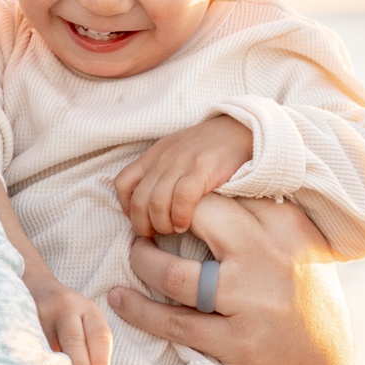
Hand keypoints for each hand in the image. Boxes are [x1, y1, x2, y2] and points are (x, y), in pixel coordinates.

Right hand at [28, 276, 110, 364]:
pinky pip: (26, 344)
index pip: (99, 336)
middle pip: (74, 339)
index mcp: (87, 309)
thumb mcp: (82, 323)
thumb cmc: (65, 316)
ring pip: (47, 344)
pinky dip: (31, 364)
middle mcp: (65, 307)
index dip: (101, 364)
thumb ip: (88, 350)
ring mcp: (39, 311)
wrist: (32, 286)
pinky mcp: (18, 318)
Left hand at [109, 194, 350, 364]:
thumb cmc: (304, 297)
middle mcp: (267, 257)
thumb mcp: (300, 246)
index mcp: (285, 225)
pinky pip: (171, 322)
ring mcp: (249, 300)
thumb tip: (216, 181)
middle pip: (196, 216)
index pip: (223, 191)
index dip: (188, 193)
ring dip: (142, 261)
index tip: (172, 199)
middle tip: (146, 222)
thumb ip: (265, 217)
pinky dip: (137, 309)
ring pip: (173, 274)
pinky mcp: (234, 340)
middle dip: (160, 216)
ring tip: (135, 254)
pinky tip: (119, 298)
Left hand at [115, 116, 255, 238]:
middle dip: (143, 224)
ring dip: (162, 224)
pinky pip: (181, 198)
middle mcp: (163, 158)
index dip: (127, 208)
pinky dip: (180, 216)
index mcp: (154, 155)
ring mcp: (182, 162)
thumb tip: (150, 208)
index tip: (142, 222)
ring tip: (173, 230)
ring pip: (156, 202)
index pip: (123, 183)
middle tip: (157, 234)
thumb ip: (162, 175)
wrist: (242, 130)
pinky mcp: (202, 168)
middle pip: (139, 199)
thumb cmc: (212, 150)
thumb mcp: (178, 156)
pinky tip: (185, 224)